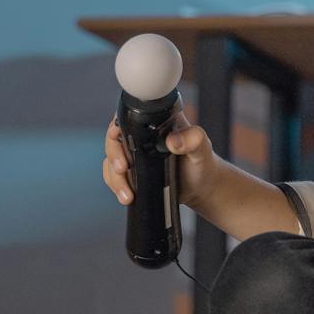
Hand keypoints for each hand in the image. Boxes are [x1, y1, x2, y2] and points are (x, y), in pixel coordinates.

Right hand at [102, 113, 223, 213]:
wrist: (201, 187)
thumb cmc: (203, 162)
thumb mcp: (202, 148)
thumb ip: (194, 139)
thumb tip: (174, 141)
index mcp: (157, 124)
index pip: (130, 117)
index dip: (118, 125)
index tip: (118, 137)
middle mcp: (142, 138)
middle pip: (115, 140)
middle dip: (114, 154)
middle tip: (123, 168)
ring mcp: (136, 156)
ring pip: (111, 161)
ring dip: (115, 177)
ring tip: (127, 193)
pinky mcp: (133, 172)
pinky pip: (114, 176)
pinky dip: (117, 186)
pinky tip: (127, 196)